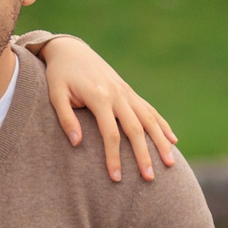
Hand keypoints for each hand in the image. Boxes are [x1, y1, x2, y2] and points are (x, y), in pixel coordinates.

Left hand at [38, 34, 179, 182]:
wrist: (71, 49)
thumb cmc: (59, 75)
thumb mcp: (55, 94)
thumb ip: (65, 118)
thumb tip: (77, 143)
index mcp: (98, 97)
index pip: (110, 133)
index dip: (114, 157)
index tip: (116, 178)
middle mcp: (117, 94)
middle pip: (135, 129)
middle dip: (144, 155)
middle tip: (150, 178)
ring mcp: (126, 92)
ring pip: (149, 119)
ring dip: (161, 142)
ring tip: (171, 164)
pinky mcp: (129, 91)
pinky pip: (150, 110)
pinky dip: (162, 125)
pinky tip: (173, 140)